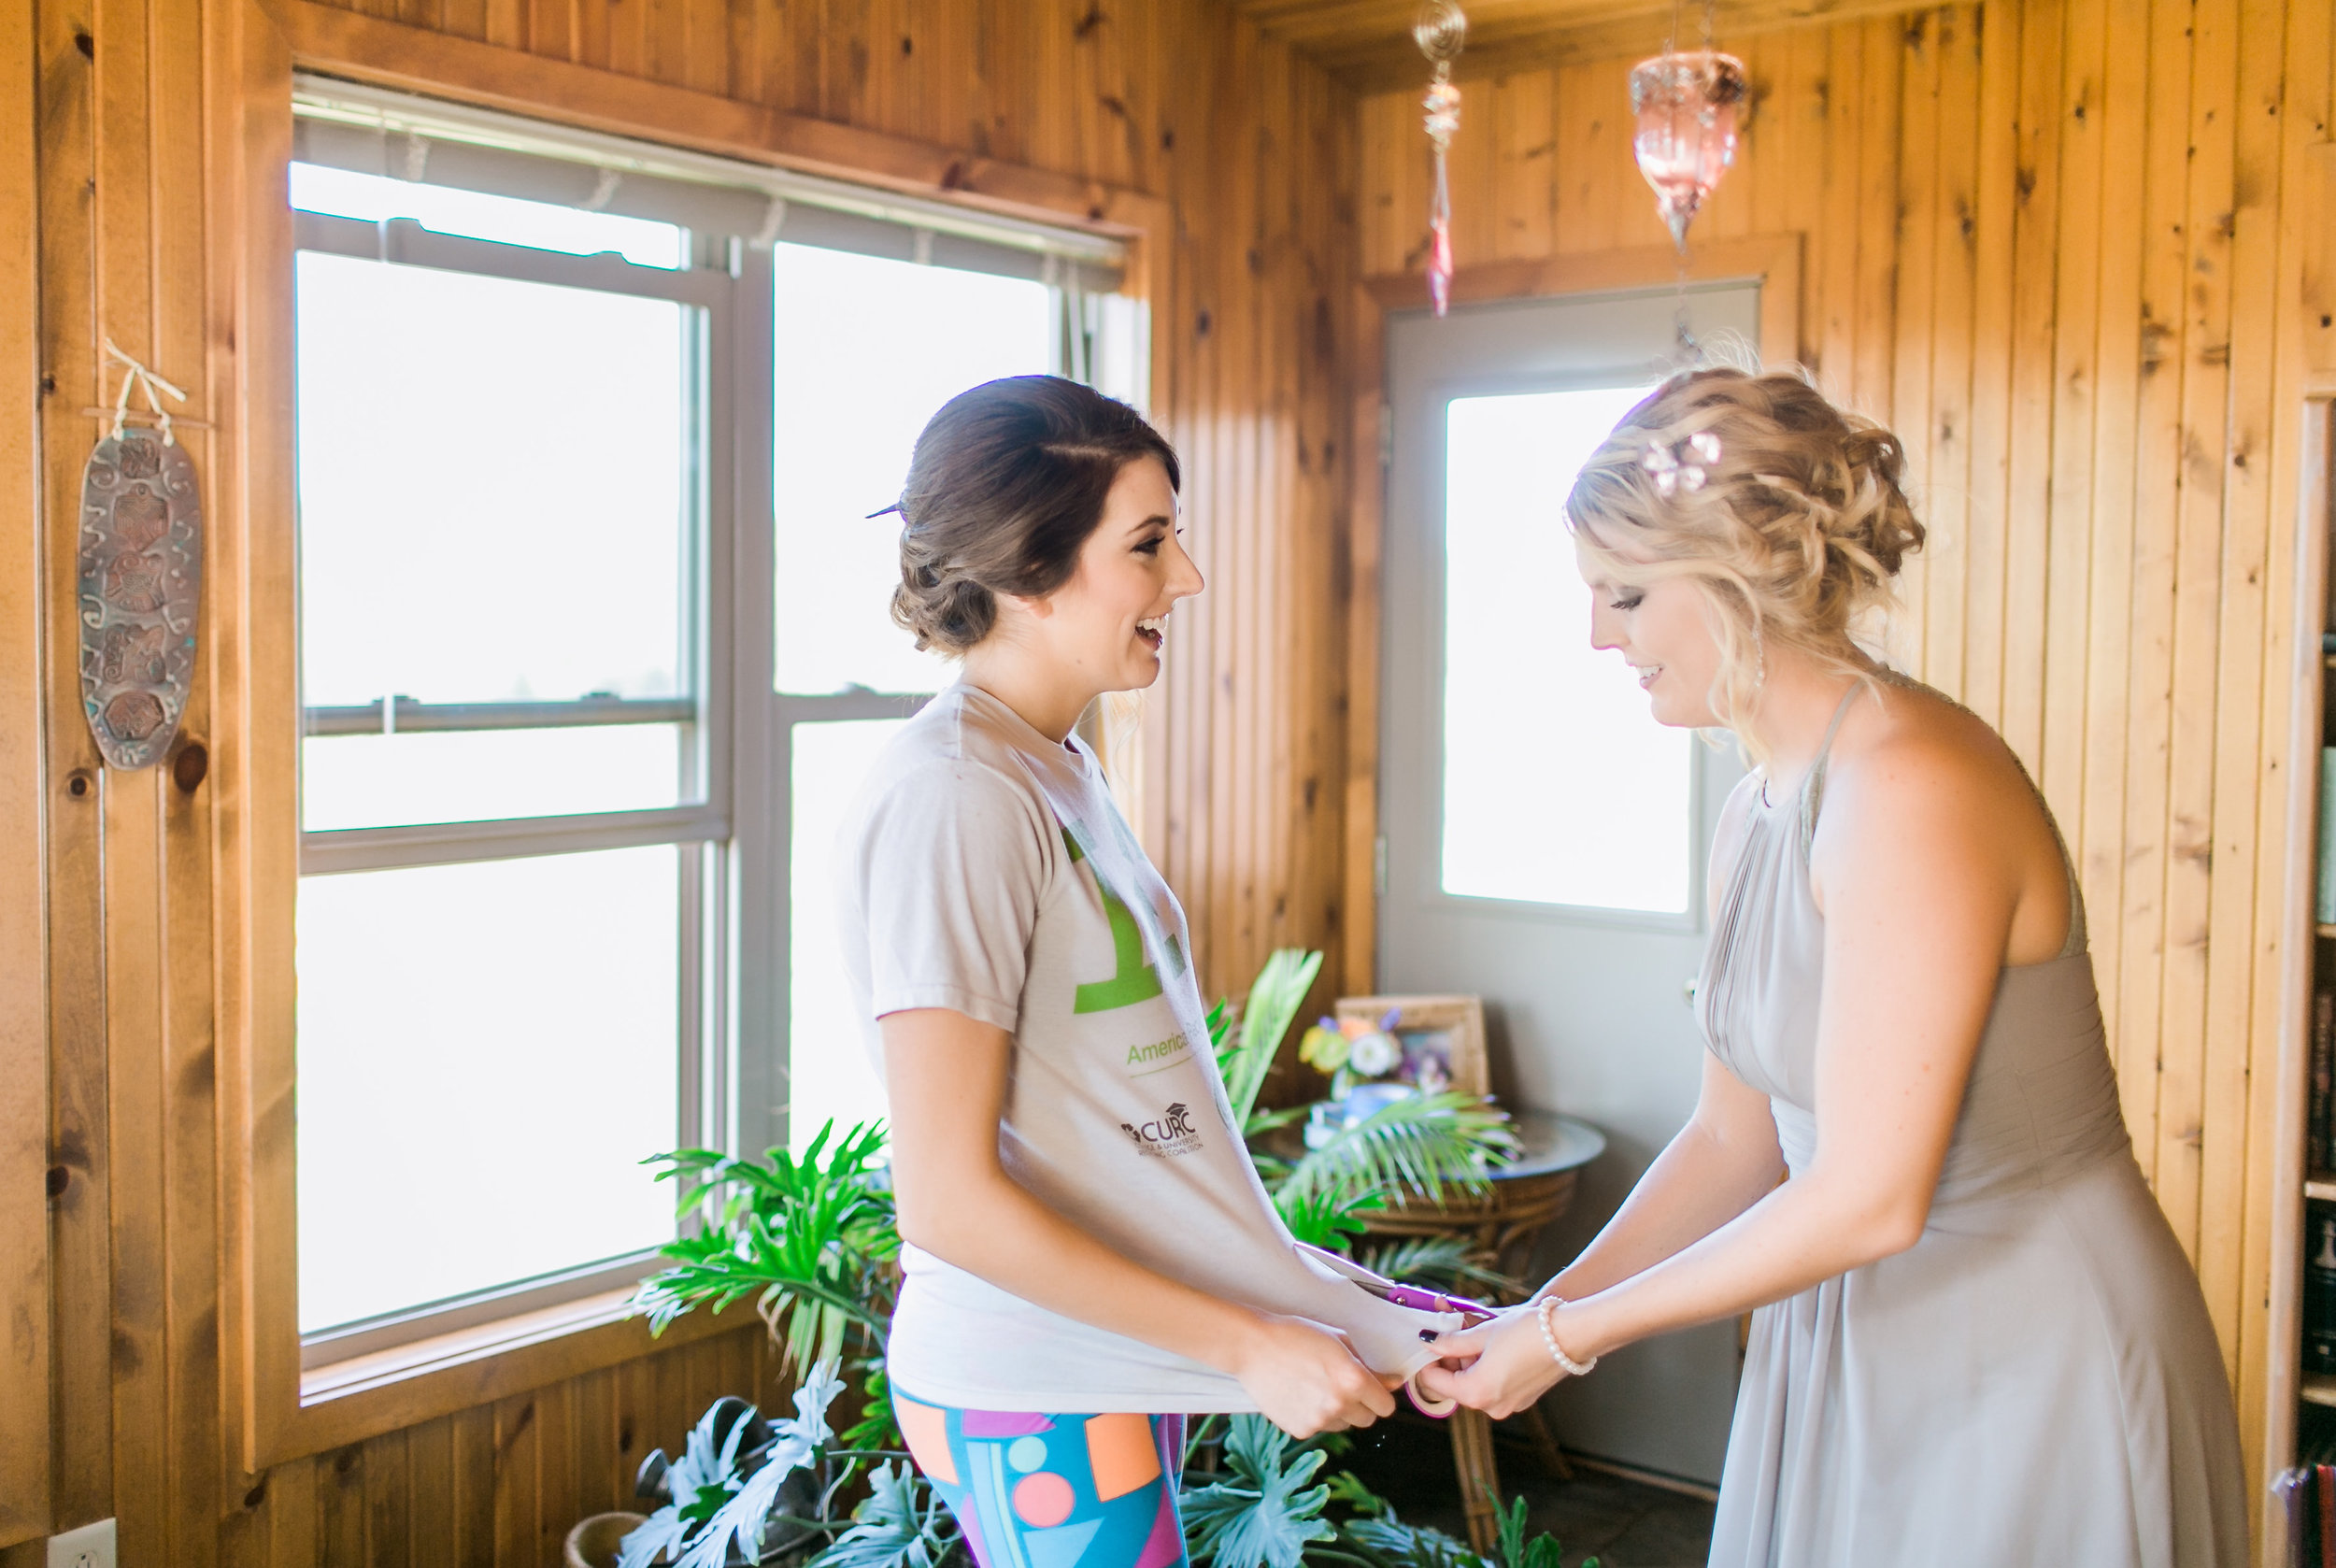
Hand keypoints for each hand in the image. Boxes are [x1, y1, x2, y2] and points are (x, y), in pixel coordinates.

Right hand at [1229, 1314, 1398, 1437]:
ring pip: (1343, 1425)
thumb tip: (1391, 1382)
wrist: (1253, 1346)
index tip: (1373, 1390)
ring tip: (1316, 1388)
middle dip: (1361, 1405)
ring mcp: (1319, 1420)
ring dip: (1338, 1412)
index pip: (1386, 1406)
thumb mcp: (1338, 1341)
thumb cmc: (1295, 1335)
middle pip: (1367, 1420)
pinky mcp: (1300, 1430)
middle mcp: (1339, 1404)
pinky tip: (1300, 1396)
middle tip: (1342, 1386)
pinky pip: (1319, 1428)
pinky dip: (1315, 1417)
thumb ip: (1368, 1364)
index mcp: (1354, 1380)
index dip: (1380, 1397)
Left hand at [1412, 1304, 1570, 1418]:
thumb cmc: (1527, 1332)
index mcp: (1476, 1393)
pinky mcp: (1523, 1399)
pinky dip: (1486, 1369)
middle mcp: (1492, 1407)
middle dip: (1450, 1359)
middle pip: (1455, 1385)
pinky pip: (1494, 1386)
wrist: (1570, 1335)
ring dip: (1468, 1362)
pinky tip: (1492, 1346)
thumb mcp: (1483, 1333)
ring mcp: (1509, 1405)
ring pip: (1475, 1385)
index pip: (1434, 1383)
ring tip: (1473, 1333)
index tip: (1426, 1341)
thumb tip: (1428, 1341)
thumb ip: (1451, 1341)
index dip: (1426, 1361)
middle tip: (1450, 1331)